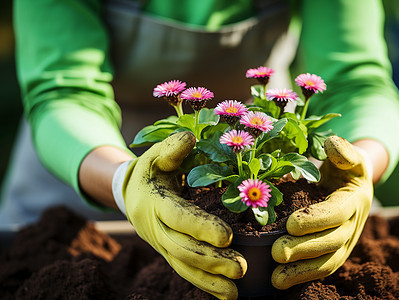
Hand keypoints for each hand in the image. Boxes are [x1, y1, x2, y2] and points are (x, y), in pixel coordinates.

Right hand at [113, 131, 246, 299]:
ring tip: (235, 291)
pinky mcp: (168, 252)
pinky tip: (226, 294)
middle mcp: (155, 227)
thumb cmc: (152, 169)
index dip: (200, 227)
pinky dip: (204, 284)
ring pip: (182, 265)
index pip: (178, 217)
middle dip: (211, 260)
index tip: (227, 236)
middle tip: (240, 267)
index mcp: (154, 202)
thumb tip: (190, 138)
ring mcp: (161, 244)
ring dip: (209, 279)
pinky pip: (184, 271)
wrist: (131, 193)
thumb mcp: (156, 154)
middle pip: (182, 248)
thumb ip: (172, 148)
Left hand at [271, 136, 372, 288]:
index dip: (316, 220)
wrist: (354, 185)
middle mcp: (353, 225)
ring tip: (276, 278)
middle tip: (277, 252)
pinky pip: (322, 268)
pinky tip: (279, 282)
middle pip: (331, 242)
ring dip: (302, 272)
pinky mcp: (336, 252)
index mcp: (354, 200)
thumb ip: (342, 150)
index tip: (291, 224)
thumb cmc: (344, 167)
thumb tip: (332, 144)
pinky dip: (303, 277)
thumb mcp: (347, 155)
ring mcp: (346, 242)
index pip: (337, 212)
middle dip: (304, 249)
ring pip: (327, 262)